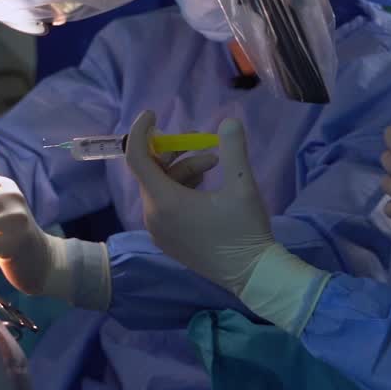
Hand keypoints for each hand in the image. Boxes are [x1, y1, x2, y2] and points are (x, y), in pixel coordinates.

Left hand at [124, 110, 273, 297]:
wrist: (254, 275)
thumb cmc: (246, 230)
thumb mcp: (242, 186)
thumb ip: (233, 149)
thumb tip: (229, 121)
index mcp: (164, 201)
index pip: (137, 158)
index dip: (140, 132)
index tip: (152, 113)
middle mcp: (153, 216)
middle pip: (152, 172)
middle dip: (175, 152)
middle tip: (201, 140)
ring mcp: (158, 231)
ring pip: (161, 188)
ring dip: (183, 171)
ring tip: (215, 164)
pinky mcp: (167, 241)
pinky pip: (164, 205)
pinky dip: (180, 189)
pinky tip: (206, 186)